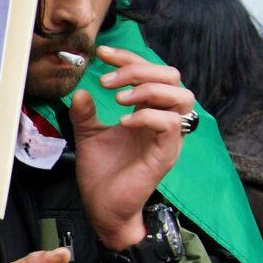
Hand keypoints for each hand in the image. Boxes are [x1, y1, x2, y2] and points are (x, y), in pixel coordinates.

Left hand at [68, 45, 192, 250]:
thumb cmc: (102, 173)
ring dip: (148, 90)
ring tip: (117, 99)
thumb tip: (80, 91)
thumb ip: (85, 113)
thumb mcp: (88, 136)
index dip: (129, 58)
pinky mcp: (166, 154)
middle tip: (107, 81)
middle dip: (139, 70)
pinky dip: (147, 116)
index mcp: (148, 110)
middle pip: (172, 77)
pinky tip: (123, 122)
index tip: (102, 54)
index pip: (151, 72)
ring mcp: (169, 137)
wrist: (103, 208)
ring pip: (182, 97)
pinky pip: (171, 125)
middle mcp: (164, 120)